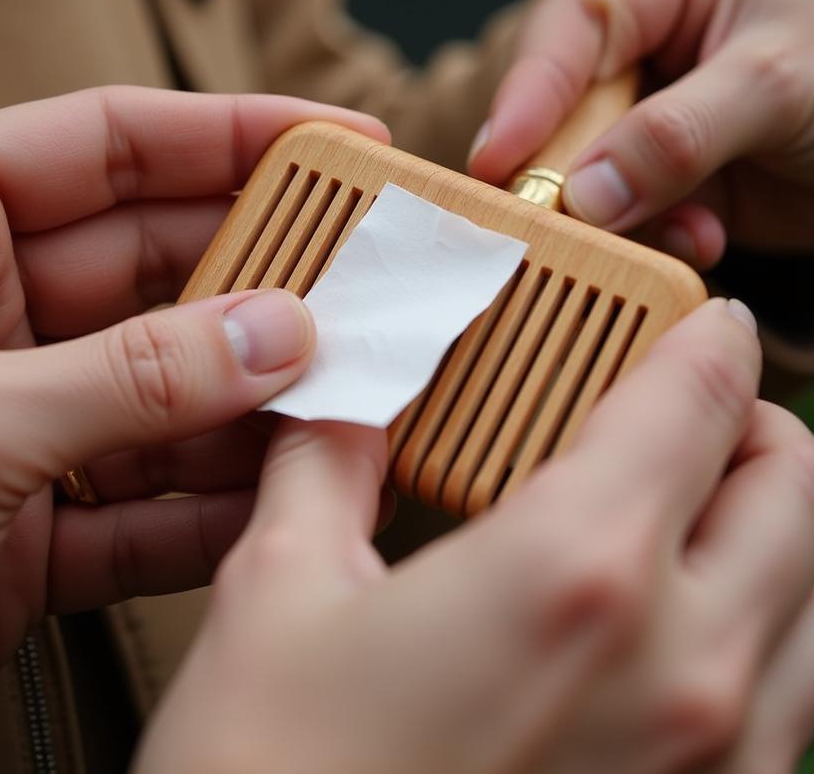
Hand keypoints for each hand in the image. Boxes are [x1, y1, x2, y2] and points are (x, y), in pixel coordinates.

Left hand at [0, 86, 387, 771]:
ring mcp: (11, 405)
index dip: (232, 136)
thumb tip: (283, 336)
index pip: (108, 144)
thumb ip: (138, 379)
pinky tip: (280, 491)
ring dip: (252, 396)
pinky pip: (146, 484)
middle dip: (263, 277)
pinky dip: (211, 495)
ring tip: (349, 391)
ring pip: (165, 378)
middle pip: (155, 261)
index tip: (338, 143)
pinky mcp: (31, 507)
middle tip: (368, 280)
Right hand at [137, 299, 813, 773]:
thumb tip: (341, 391)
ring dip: (768, 529)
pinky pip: (792, 703)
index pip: (697, 403)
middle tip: (684, 405)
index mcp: (576, 573)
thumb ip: (327, 459)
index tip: (700, 315)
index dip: (708, 338)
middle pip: (796, 492)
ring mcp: (714, 767)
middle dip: (752, 425)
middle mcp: (681, 670)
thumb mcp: (281, 590)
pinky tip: (669, 626)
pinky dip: (760, 629)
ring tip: (685, 505)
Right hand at [469, 0, 813, 268]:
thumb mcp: (780, 84)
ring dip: (618, 214)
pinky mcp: (673, 178)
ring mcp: (659, 116)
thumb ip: (677, 134)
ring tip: (669, 235)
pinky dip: (657, 237)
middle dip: (566, 165)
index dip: (530, 89)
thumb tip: (585, 194)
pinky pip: (632, 211)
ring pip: (592, 167)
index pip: (577, 22)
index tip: (499, 157)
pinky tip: (703, 242)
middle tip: (546, 215)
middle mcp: (655, 45)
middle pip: (568, 103)